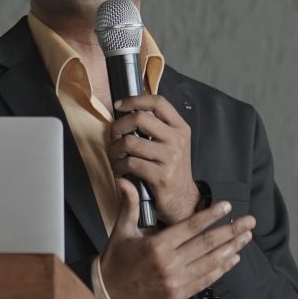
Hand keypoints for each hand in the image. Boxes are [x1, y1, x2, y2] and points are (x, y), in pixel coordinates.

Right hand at [98, 182, 254, 298]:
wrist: (109, 296)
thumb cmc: (116, 261)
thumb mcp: (121, 231)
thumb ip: (129, 205)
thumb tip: (125, 180)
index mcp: (157, 246)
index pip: (190, 227)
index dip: (211, 215)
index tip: (228, 206)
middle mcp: (170, 264)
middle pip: (207, 244)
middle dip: (231, 231)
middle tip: (250, 221)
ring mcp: (176, 282)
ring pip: (211, 262)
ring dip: (232, 249)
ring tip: (246, 237)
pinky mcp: (179, 295)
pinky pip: (206, 280)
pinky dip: (221, 269)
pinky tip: (233, 258)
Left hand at [108, 91, 199, 226]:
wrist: (183, 199)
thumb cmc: (172, 170)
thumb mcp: (173, 143)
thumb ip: (157, 127)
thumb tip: (129, 111)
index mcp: (180, 128)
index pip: (158, 102)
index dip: (135, 100)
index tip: (120, 105)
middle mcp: (177, 140)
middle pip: (140, 118)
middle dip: (119, 126)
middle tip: (114, 136)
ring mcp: (170, 158)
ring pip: (130, 142)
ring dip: (116, 149)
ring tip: (115, 156)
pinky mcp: (161, 176)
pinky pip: (130, 163)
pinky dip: (119, 166)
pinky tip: (120, 169)